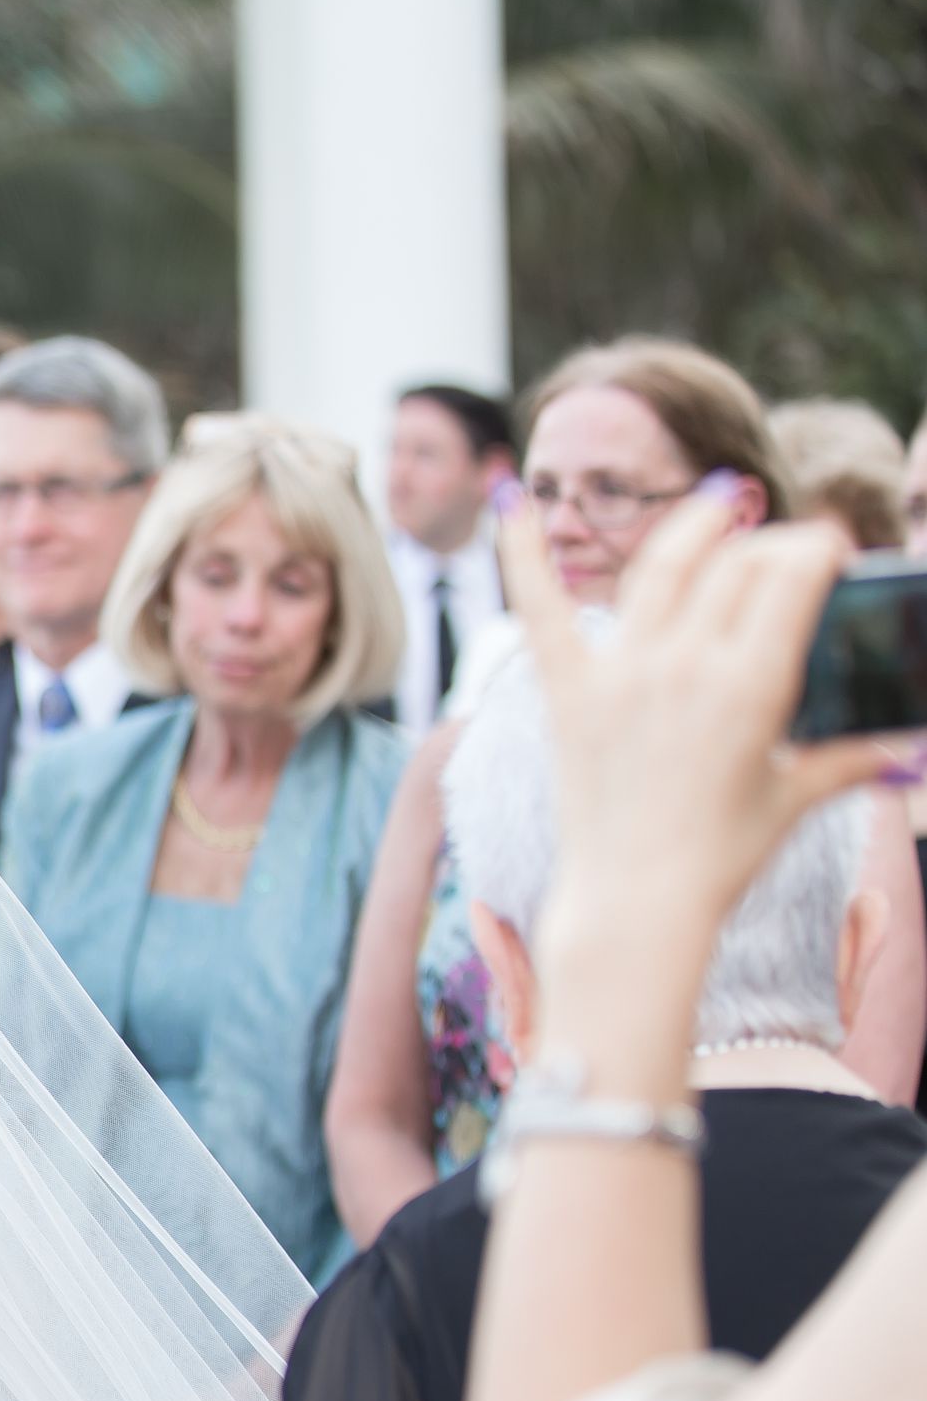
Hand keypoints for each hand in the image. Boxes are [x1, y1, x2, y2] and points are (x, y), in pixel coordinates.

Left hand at [504, 491, 897, 953]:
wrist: (635, 901)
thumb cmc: (722, 855)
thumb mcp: (796, 796)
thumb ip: (850, 757)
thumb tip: (903, 746)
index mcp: (751, 683)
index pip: (792, 575)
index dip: (816, 547)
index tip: (830, 549)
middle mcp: (684, 664)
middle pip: (736, 564)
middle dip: (773, 542)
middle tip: (787, 550)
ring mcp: (621, 673)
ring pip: (662, 566)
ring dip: (696, 526)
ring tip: (719, 507)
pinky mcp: (569, 692)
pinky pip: (541, 607)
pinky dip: (521, 550)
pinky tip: (512, 500)